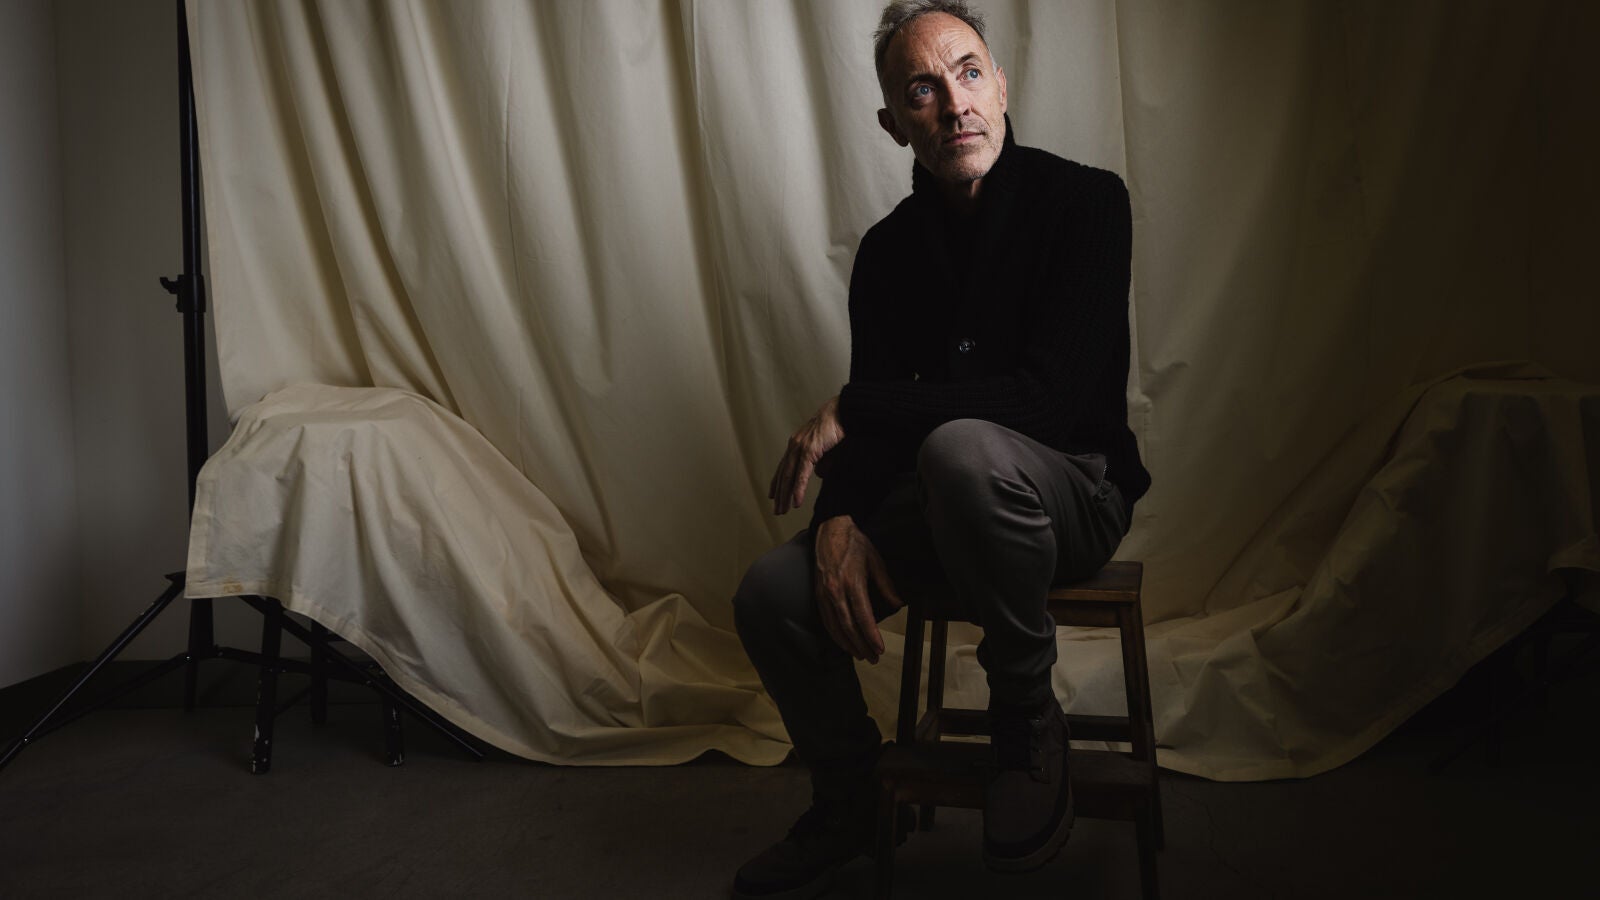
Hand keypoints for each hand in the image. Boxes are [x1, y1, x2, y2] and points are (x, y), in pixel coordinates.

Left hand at [768, 395, 842, 515]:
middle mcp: (794, 445)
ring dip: (785, 496)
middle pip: (783, 475)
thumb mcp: (826, 448)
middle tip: (777, 511)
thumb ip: (821, 461)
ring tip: (782, 511)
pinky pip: (801, 475)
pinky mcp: (810, 451)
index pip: (783, 467)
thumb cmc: (836, 427)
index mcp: (796, 443)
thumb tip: (818, 474)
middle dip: (779, 495)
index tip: (773, 496)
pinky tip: (796, 501)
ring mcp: (800, 448)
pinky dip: (798, 489)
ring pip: (789, 477)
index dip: (777, 482)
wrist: (843, 412)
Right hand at [812, 516, 902, 662]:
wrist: (830, 530)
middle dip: (861, 645)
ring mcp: (825, 594)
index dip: (871, 635)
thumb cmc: (855, 544)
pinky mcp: (818, 594)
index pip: (863, 616)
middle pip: (849, 626)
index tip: (879, 648)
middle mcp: (836, 591)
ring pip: (835, 626)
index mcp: (852, 582)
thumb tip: (898, 604)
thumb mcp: (876, 561)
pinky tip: (843, 642)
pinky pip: (826, 620)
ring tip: (860, 655)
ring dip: (848, 644)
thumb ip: (886, 585)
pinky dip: (834, 634)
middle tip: (873, 658)